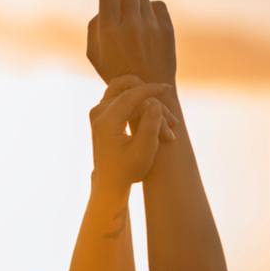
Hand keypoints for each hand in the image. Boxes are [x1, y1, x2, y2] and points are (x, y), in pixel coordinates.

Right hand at [87, 0, 176, 85]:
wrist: (148, 93)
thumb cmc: (116, 72)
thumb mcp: (94, 54)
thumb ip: (96, 25)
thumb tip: (106, 4)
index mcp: (109, 31)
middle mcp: (130, 25)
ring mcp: (150, 27)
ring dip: (137, 2)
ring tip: (135, 21)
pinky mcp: (166, 30)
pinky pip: (158, 5)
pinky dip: (152, 10)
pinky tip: (148, 24)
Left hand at [89, 75, 177, 193]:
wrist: (110, 182)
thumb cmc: (128, 170)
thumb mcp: (143, 152)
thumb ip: (150, 126)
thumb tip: (155, 104)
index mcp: (106, 121)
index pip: (130, 95)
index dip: (150, 90)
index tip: (168, 88)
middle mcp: (99, 112)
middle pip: (128, 89)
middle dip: (151, 99)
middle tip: (170, 120)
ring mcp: (99, 111)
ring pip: (126, 92)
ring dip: (147, 101)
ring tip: (167, 125)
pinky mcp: (104, 113)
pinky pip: (123, 98)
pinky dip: (140, 105)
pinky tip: (156, 119)